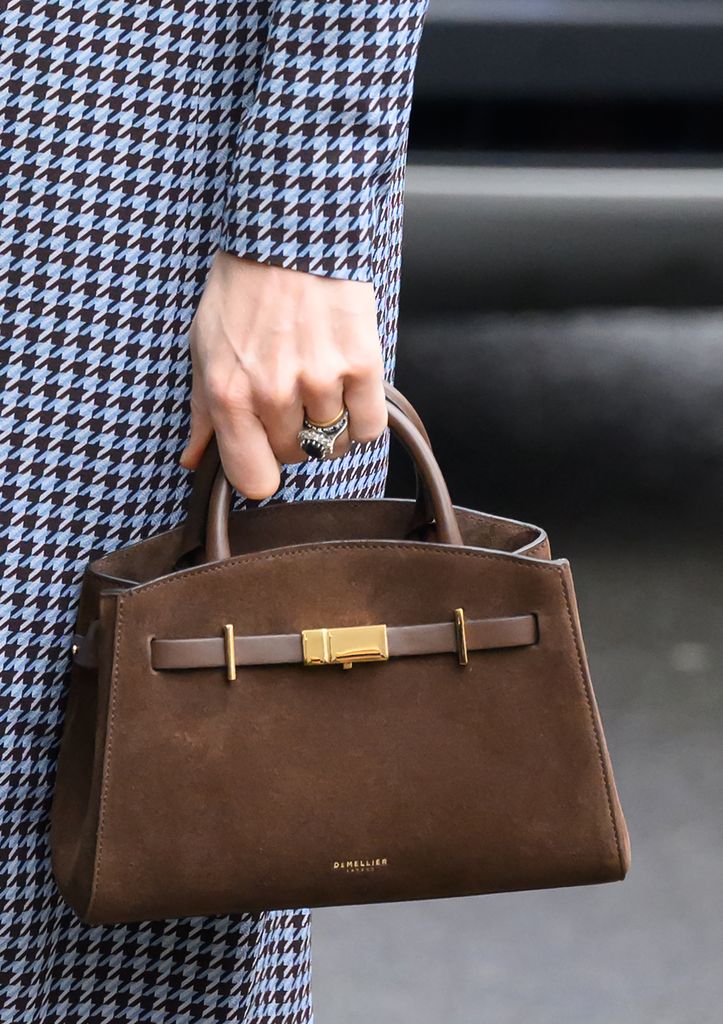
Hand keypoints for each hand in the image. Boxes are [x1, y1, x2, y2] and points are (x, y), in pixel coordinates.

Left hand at [179, 250, 386, 498]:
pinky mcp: (360, 363)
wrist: (287, 232)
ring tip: (319, 385)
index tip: (265, 453)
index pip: (253, 480)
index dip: (262, 471)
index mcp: (229, 394)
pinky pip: (368, 428)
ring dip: (329, 424)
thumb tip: (195, 460)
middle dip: (294, 436)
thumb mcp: (205, 347)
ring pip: (333, 444)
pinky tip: (348, 391)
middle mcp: (273, 393)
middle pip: (297, 458)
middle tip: (292, 397)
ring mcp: (319, 380)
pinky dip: (361, 418)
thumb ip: (203, 411)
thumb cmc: (242, 288)